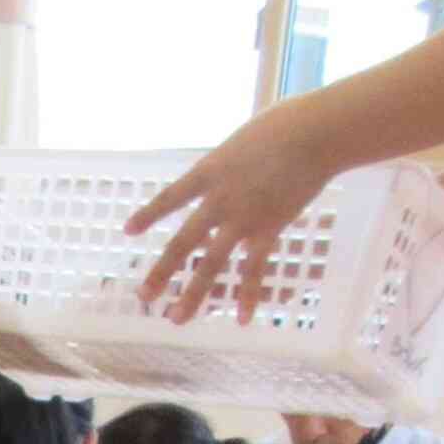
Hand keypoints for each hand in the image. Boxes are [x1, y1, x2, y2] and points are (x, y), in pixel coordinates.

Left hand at [130, 97, 340, 319]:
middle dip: (161, 272)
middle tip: (143, 297)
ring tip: (175, 319)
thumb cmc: (286, 124)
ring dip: (192, 294)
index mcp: (209, 172)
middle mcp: (218, 200)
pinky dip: (248, 295)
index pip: (170, 198)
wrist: (315, 132)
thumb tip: (232, 167)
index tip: (128, 231)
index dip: (148, 215)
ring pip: (210, 264)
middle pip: (182, 242)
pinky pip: (254, 270)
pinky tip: (242, 318)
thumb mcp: (243, 140)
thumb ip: (231, 162)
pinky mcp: (269, 230)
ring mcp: (242, 218)